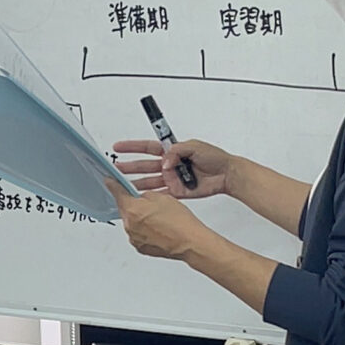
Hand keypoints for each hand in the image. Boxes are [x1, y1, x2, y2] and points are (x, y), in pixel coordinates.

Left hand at [109, 181, 208, 260]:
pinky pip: (138, 235)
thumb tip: (140, 197)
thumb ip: (145, 194)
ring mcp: (134, 238)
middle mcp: (129, 225)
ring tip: (159, 219)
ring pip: (132, 223)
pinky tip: (159, 228)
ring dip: (140, 219)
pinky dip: (144, 230)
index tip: (110, 181)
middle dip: (134, 205)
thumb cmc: (180, 222)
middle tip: (150, 205)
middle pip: (125, 210)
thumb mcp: (162, 197)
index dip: (114, 184)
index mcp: (132, 210)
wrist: (189, 243)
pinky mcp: (140, 248)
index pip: (117, 193)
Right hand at [111, 136, 234, 200]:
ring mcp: (173, 179)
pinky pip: (162, 194)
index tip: (119, 147)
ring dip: (138, 183)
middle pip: (145, 166)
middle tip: (117, 169)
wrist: (226, 174)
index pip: (147, 148)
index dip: (132, 147)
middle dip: (130, 167)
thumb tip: (165, 162)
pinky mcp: (178, 191)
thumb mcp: (194, 147)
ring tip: (125, 185)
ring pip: (150, 181)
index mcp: (172, 151)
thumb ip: (176, 152)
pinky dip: (152, 197)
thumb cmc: (214, 158)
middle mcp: (170, 165)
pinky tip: (141, 197)